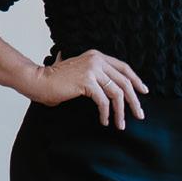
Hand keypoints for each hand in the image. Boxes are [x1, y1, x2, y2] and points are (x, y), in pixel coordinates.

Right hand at [24, 49, 147, 129]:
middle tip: (139, 114)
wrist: (38, 81)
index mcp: (96, 56)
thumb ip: (93, 74)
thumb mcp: (79, 73)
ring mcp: (92, 69)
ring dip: (121, 111)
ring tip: (121, 124)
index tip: (143, 92)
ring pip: (117, 93)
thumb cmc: (55, 81)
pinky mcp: (87, 81)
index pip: (124, 67)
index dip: (135, 80)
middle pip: (124, 81)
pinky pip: (103, 101)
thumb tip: (110, 88)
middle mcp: (96, 59)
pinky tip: (104, 121)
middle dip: (134, 100)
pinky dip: (106, 113)